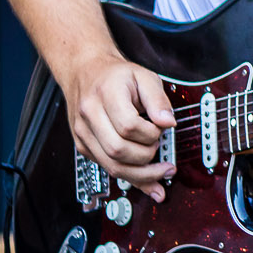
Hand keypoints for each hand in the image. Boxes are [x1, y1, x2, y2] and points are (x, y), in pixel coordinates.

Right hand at [67, 52, 175, 201]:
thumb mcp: (144, 76)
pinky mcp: (84, 146)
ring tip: (162, 171)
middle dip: (146, 155)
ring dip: (141, 174)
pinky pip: (106, 168)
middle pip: (118, 150)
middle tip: (160, 147)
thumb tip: (169, 122)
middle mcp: (89, 116)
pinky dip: (130, 177)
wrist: (85, 72)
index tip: (162, 129)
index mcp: (105, 95)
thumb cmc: (116, 75)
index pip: (128, 126)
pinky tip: (147, 180)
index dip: (150, 133)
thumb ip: (158, 99)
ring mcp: (83, 134)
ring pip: (111, 166)